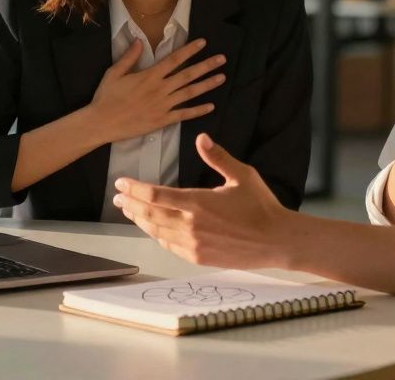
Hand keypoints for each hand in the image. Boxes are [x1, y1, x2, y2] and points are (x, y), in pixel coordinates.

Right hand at [88, 38, 225, 144]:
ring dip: (207, 85)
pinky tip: (210, 106)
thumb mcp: (114, 72)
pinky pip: (184, 114)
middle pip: (188, 75)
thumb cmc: (106, 96)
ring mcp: (163, 106)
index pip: (174, 59)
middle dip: (206, 66)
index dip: (190, 50)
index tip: (203, 43)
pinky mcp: (162, 120)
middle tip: (222, 59)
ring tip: (222, 78)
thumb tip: (138, 40)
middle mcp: (160, 89)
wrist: (101, 122)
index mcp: (149, 76)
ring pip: (189, 93)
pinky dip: (198, 110)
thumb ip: (129, 57)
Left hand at [114, 134, 290, 268]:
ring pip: (157, 231)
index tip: (121, 183)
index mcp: (198, 202)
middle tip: (118, 197)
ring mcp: (193, 244)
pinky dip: (157, 235)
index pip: (156, 194)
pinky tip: (153, 229)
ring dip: (140, 220)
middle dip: (131, 204)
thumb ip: (218, 157)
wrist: (277, 240)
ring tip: (129, 211)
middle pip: (150, 214)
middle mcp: (191, 225)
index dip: (135, 188)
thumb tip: (201, 138)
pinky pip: (170, 246)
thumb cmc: (261, 206)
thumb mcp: (242, 175)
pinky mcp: (198, 257)